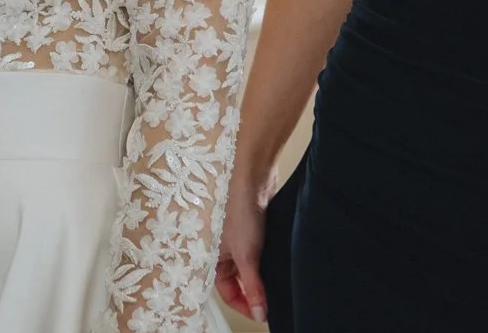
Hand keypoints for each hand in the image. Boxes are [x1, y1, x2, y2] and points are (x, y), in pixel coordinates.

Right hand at [215, 169, 271, 322]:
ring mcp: (238, 239)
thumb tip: (260, 313)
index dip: (245, 305)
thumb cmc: (238, 208)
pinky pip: (258, 252)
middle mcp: (223, 250)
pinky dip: (266, 260)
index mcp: (212, 258)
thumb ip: (253, 286)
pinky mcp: (252, 229)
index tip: (263, 313)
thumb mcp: (247, 255)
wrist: (251, 175)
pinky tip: (275, 260)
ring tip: (273, 280)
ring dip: (260, 276)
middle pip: (238, 282)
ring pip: (249, 267)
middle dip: (253, 292)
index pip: (227, 293)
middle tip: (269, 300)